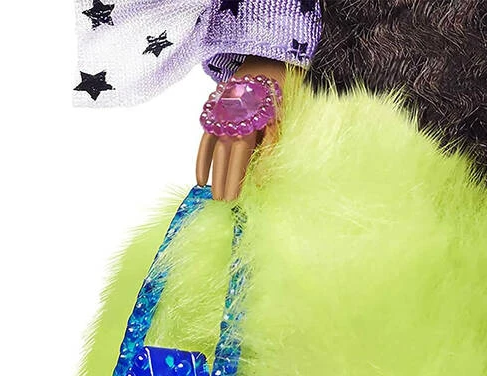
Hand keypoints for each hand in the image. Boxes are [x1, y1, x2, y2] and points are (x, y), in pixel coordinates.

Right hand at [196, 56, 285, 200]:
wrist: (267, 58)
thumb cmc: (282, 90)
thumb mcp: (285, 116)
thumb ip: (273, 145)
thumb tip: (262, 178)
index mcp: (250, 120)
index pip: (242, 158)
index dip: (237, 180)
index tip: (235, 201)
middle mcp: (231, 118)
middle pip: (227, 157)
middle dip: (226, 182)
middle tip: (225, 206)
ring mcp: (221, 115)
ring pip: (216, 151)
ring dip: (215, 175)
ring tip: (214, 197)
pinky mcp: (215, 113)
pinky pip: (206, 140)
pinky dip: (203, 160)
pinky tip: (201, 180)